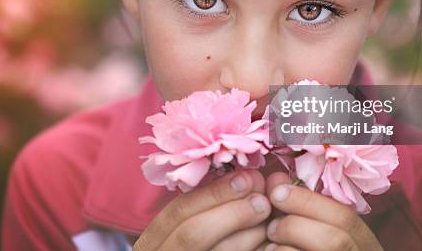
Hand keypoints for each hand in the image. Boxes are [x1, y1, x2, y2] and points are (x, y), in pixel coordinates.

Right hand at [133, 170, 271, 250]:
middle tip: (263, 201)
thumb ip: (213, 209)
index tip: (247, 178)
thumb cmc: (195, 250)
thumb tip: (253, 178)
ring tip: (270, 222)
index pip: (178, 211)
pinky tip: (271, 246)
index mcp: (151, 244)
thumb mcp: (188, 233)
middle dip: (231, 213)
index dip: (214, 193)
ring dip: (246, 237)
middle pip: (192, 234)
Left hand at [262, 172, 383, 250]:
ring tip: (270, 247)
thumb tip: (275, 180)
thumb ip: (301, 209)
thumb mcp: (318, 233)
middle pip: (334, 240)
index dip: (308, 201)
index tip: (276, 192)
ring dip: (286, 249)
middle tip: (272, 227)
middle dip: (295, 226)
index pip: (345, 218)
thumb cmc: (313, 247)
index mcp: (367, 247)